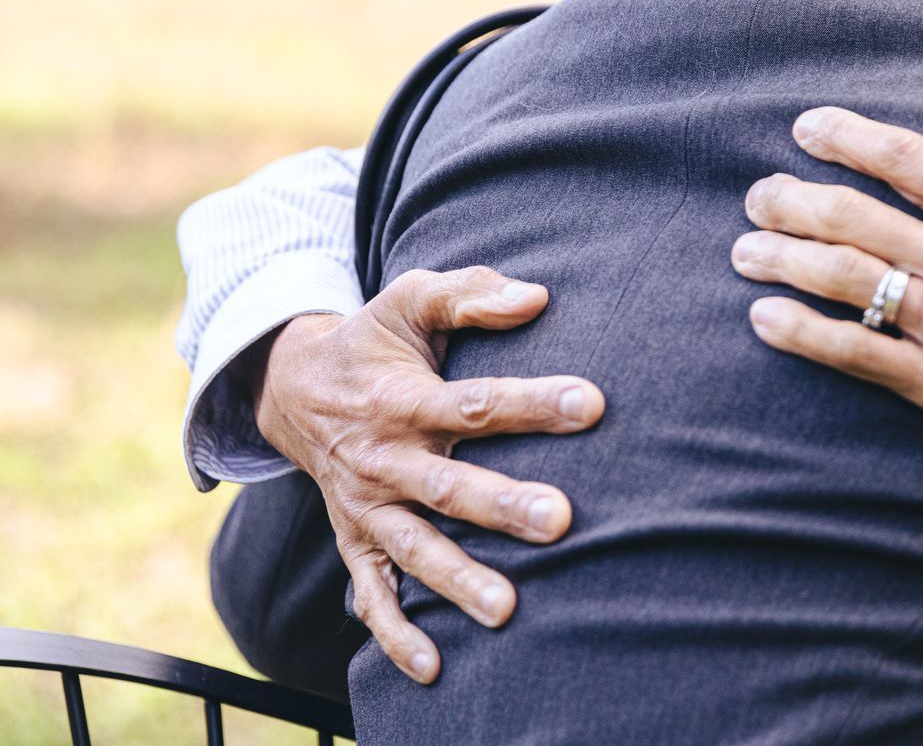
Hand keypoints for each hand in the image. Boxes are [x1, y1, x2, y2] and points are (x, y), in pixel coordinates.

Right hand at [249, 267, 605, 683]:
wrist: (292, 387)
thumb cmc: (375, 340)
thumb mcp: (410, 300)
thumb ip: (470, 294)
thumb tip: (537, 297)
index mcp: (402, 399)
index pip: (474, 403)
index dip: (532, 402)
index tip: (592, 403)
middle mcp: (383, 457)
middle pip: (448, 486)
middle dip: (502, 505)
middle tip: (560, 519)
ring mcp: (367, 505)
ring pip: (415, 548)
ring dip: (458, 579)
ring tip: (509, 608)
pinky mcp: (355, 539)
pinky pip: (371, 594)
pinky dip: (396, 633)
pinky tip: (434, 666)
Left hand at [732, 103, 922, 481]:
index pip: (905, 160)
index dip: (845, 137)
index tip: (805, 127)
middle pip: (853, 218)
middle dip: (792, 200)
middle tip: (756, 194)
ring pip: (844, 282)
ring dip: (783, 259)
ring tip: (744, 249)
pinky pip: (858, 356)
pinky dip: (804, 335)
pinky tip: (765, 319)